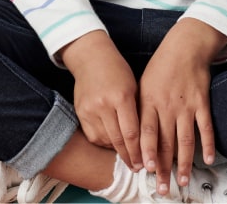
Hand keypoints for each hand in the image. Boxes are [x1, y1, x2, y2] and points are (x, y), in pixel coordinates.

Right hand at [60, 31, 142, 171]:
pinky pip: (93, 136)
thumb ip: (138, 112)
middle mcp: (104, 104)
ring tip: (127, 156)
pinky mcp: (80, 113)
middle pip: (118, 140)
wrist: (91, 58)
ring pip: (105, 141)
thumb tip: (146, 140)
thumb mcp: (134, 86)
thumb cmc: (117, 70)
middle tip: (138, 167)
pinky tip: (112, 143)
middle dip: (129, 157)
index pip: (132, 133)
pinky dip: (104, 142)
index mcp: (121, 97)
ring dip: (117, 151)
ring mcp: (90, 109)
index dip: (139, 152)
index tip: (146, 164)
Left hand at [139, 19, 226, 193]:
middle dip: (163, 167)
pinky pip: (206, 127)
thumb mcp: (142, 83)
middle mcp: (167, 105)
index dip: (147, 152)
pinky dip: (208, 144)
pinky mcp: (202, 102)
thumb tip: (134, 135)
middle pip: (165, 142)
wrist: (185, 46)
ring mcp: (186, 105)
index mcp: (149, 100)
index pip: (147, 132)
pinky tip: (208, 159)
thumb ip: (139, 109)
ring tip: (183, 181)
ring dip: (185, 163)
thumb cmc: (161, 66)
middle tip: (163, 187)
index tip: (146, 170)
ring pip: (185, 140)